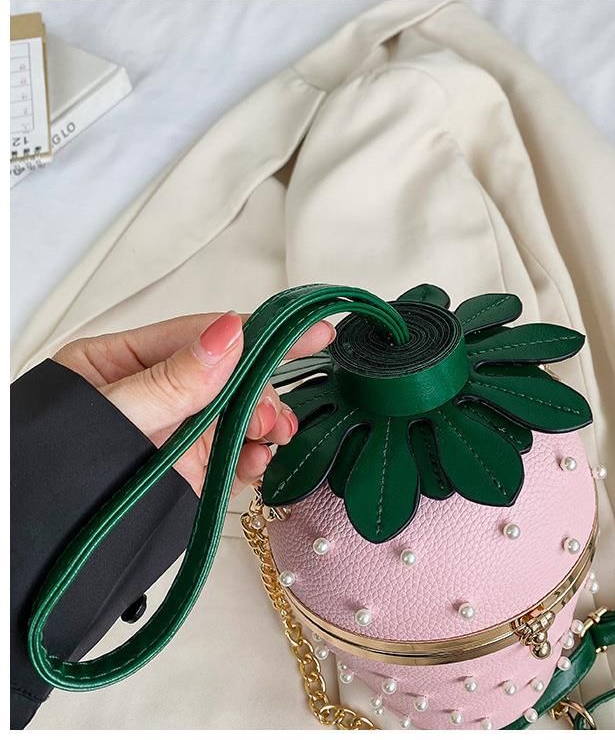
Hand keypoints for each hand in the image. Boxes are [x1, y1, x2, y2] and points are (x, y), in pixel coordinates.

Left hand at [53, 312, 334, 495]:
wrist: (36, 553)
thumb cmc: (51, 473)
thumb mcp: (113, 415)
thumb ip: (173, 378)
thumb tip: (228, 335)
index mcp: (127, 363)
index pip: (202, 337)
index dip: (257, 334)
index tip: (307, 332)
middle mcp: (158, 395)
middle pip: (229, 379)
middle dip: (261, 392)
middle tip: (272, 414)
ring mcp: (176, 434)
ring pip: (238, 417)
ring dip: (264, 425)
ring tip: (271, 437)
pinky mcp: (189, 471)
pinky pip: (233, 457)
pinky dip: (254, 458)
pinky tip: (257, 462)